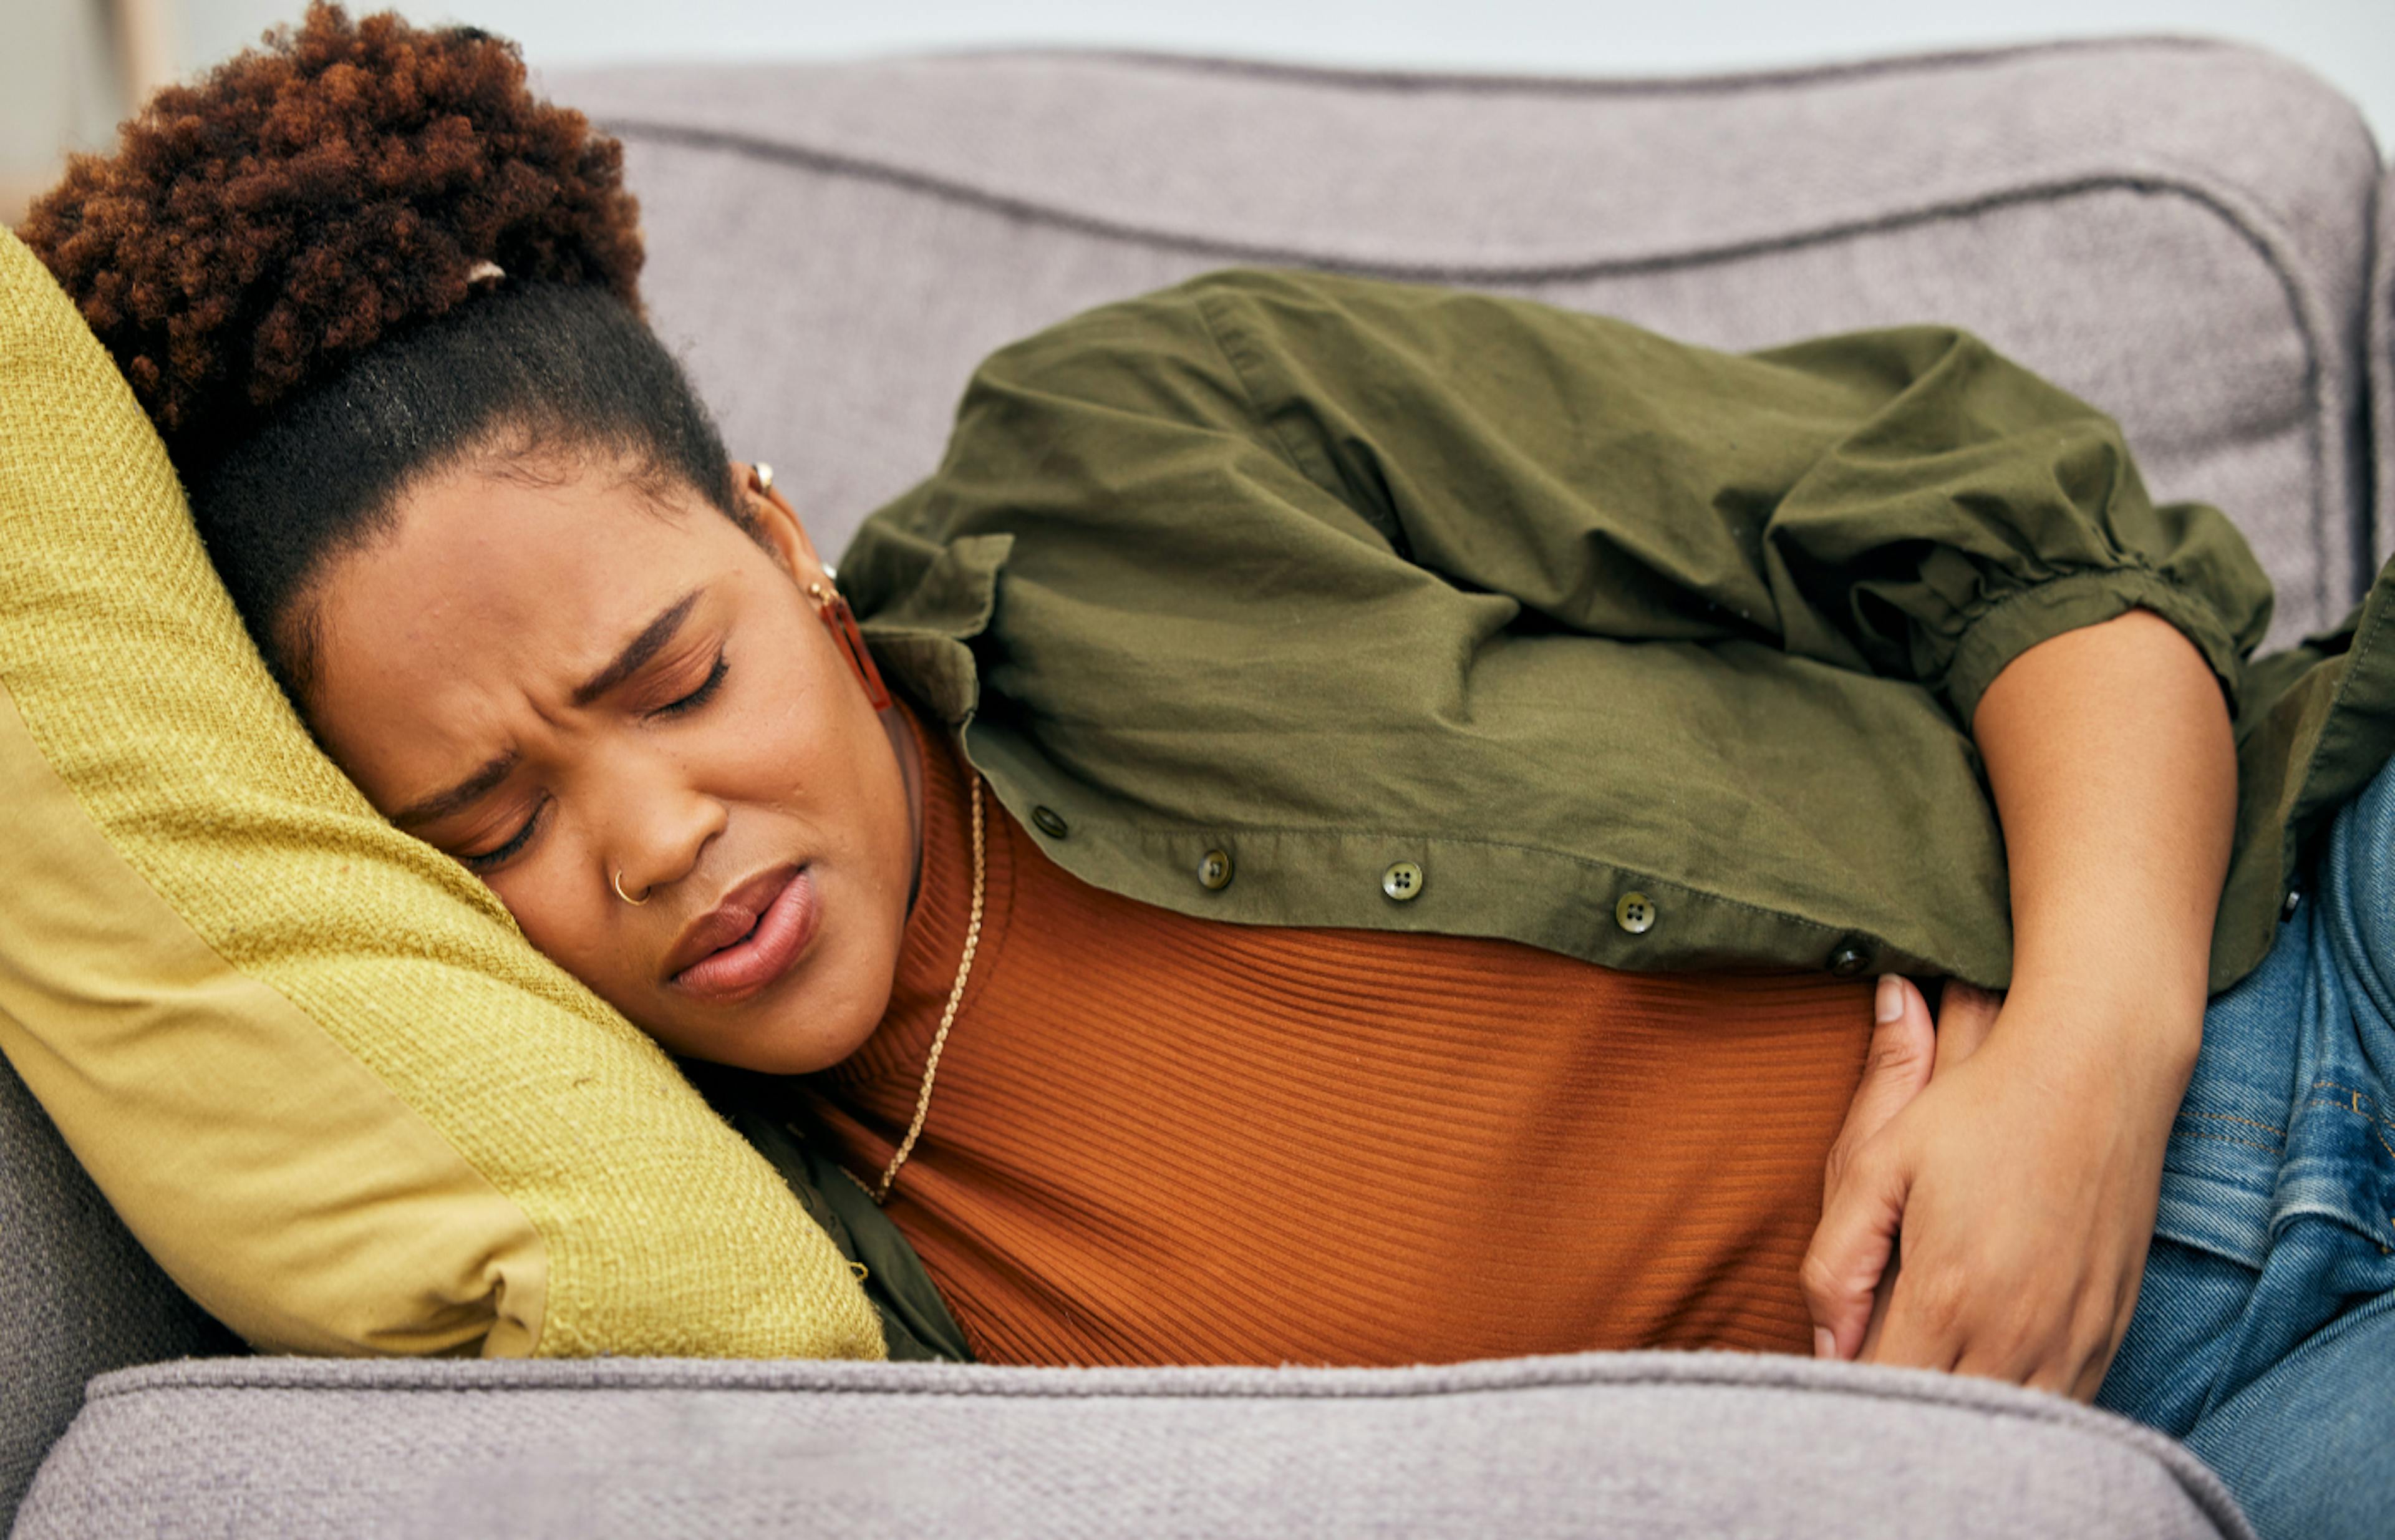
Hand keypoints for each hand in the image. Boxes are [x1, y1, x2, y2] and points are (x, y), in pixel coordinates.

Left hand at [1801, 975, 2183, 1399]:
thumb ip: (1838, 1262)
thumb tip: (1826, 1347)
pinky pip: (2063, 1409)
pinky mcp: (2109, 1332)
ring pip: (2007, 1428)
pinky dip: (2019, 1411)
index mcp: (1947, 1295)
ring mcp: (2072, 1338)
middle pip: (1943, 1424)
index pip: (1883, 1394)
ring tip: (1925, 1396)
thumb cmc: (1976, 1110)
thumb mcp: (1879, 1162)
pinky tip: (1987, 1382)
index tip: (1829, 1393)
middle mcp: (2015, 1331)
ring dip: (1962, 1420)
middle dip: (1901, 1421)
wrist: (2096, 1072)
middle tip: (1870, 1397)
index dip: (1848, 1403)